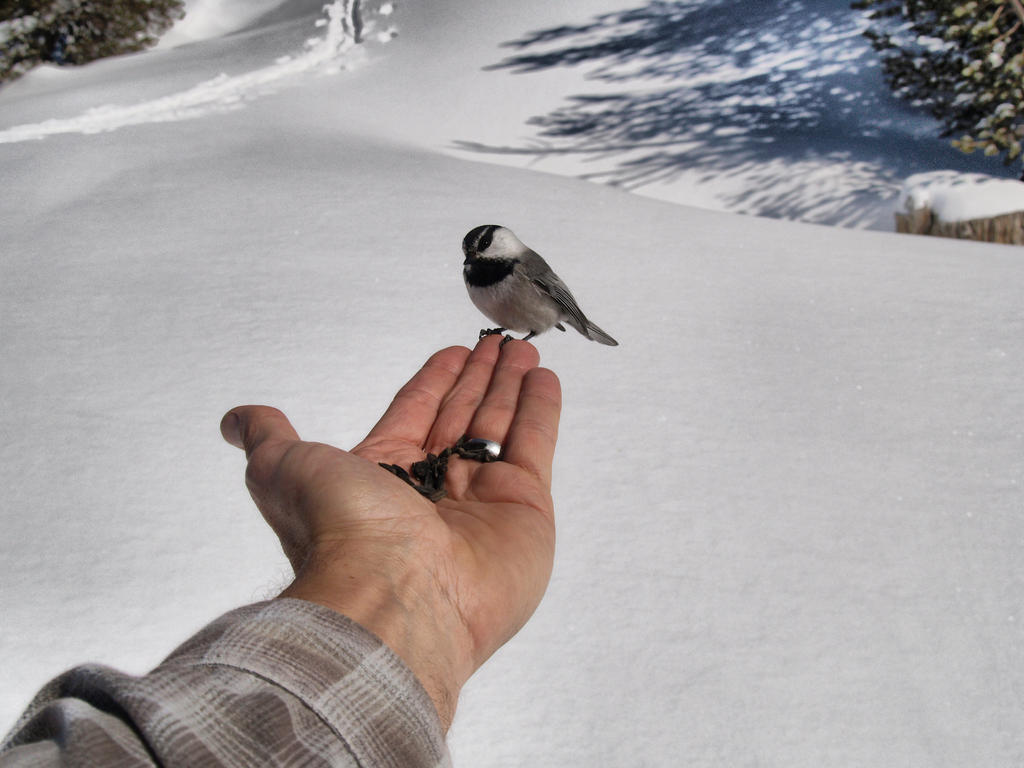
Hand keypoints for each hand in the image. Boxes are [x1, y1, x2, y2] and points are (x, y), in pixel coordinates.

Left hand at [220, 335, 560, 729]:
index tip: (453, 353)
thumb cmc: (340, 531)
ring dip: (511, 386)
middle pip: (461, 417)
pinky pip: (534, 446)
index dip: (435, 381)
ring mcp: (482, 501)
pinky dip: (540, 411)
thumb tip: (235, 420)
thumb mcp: (284, 469)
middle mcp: (433, 489)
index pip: (415, 412)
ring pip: (499, 426)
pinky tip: (542, 378)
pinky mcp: (525, 509)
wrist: (395, 595)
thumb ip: (268, 438)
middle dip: (479, 379)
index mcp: (383, 476)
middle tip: (498, 344)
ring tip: (523, 349)